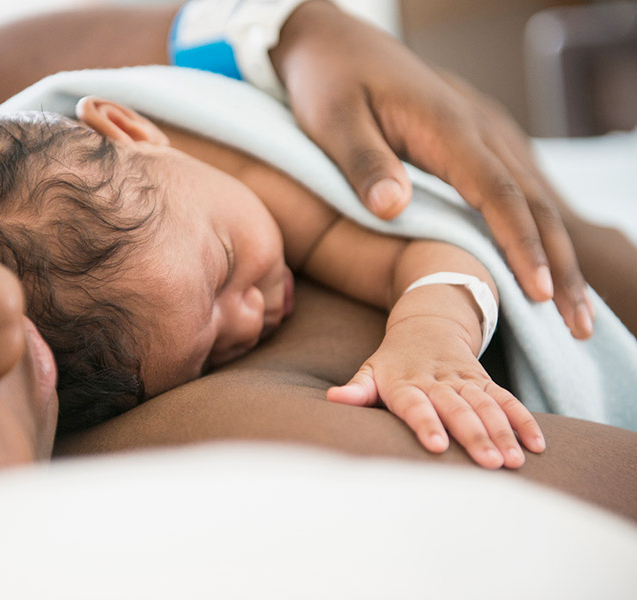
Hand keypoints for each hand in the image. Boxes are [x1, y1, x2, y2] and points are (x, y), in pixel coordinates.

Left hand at [272, 1, 592, 338]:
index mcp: (445, 126)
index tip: (540, 293)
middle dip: (560, 265)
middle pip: (533, 202)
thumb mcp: (332, 121)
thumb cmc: (327, 81)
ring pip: (532, 197)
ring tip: (574, 311)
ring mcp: (478, 133)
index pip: (498, 193)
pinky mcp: (470, 140)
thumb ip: (363, 164)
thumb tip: (394, 209)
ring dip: (556, 253)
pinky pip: (514, 189)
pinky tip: (542, 263)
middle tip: (578, 326)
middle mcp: (474, 129)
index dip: (521, 245)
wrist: (331, 40)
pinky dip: (534, 231)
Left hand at [326, 316, 545, 468]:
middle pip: (457, 408)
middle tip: (489, 465)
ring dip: (503, 432)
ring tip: (514, 461)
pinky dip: (522, 420)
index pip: (416, 405)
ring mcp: (464, 380)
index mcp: (405, 382)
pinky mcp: (484, 381)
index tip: (438, 446)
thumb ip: (356, 389)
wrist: (426, 324)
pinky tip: (537, 445)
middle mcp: (437, 380)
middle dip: (474, 435)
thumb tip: (333, 398)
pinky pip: (506, 399)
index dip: (426, 423)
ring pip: (486, 405)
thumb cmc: (392, 362)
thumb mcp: (370, 370)